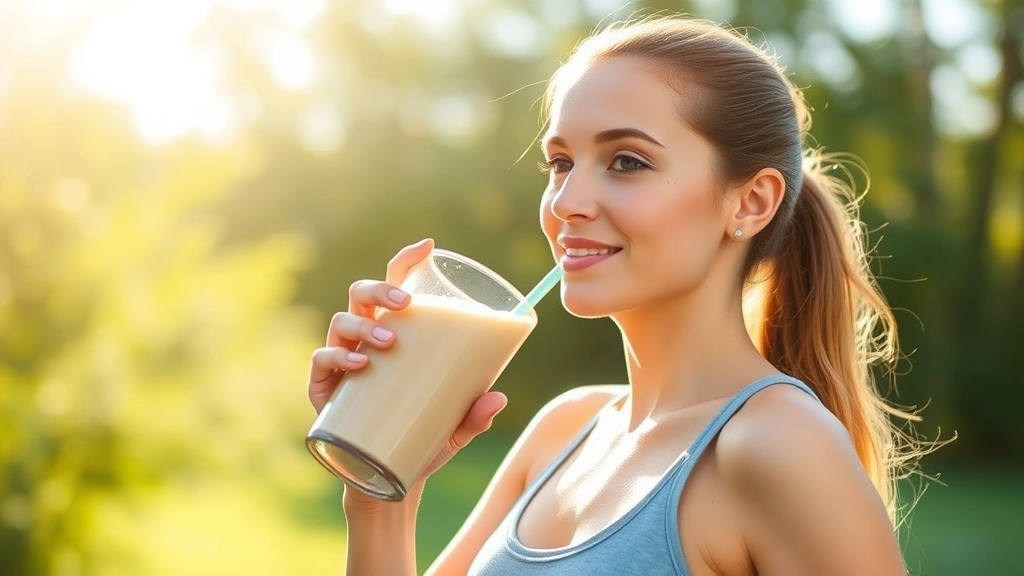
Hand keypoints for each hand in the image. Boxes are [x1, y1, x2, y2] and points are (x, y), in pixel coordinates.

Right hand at [306, 238, 507, 508]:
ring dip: (364, 326)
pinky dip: (338, 358)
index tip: (429, 246)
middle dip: (381, 291)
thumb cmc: (419, 438)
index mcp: (394, 333)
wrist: (384, 481)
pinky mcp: (323, 389)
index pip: (395, 284)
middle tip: (407, 306)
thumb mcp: (453, 428)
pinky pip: (322, 361)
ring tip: (389, 344)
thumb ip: (474, 415)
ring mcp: (341, 361)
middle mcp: (364, 340)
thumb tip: (498, 397)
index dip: (407, 260)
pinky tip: (359, 366)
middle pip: (362, 295)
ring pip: (341, 322)